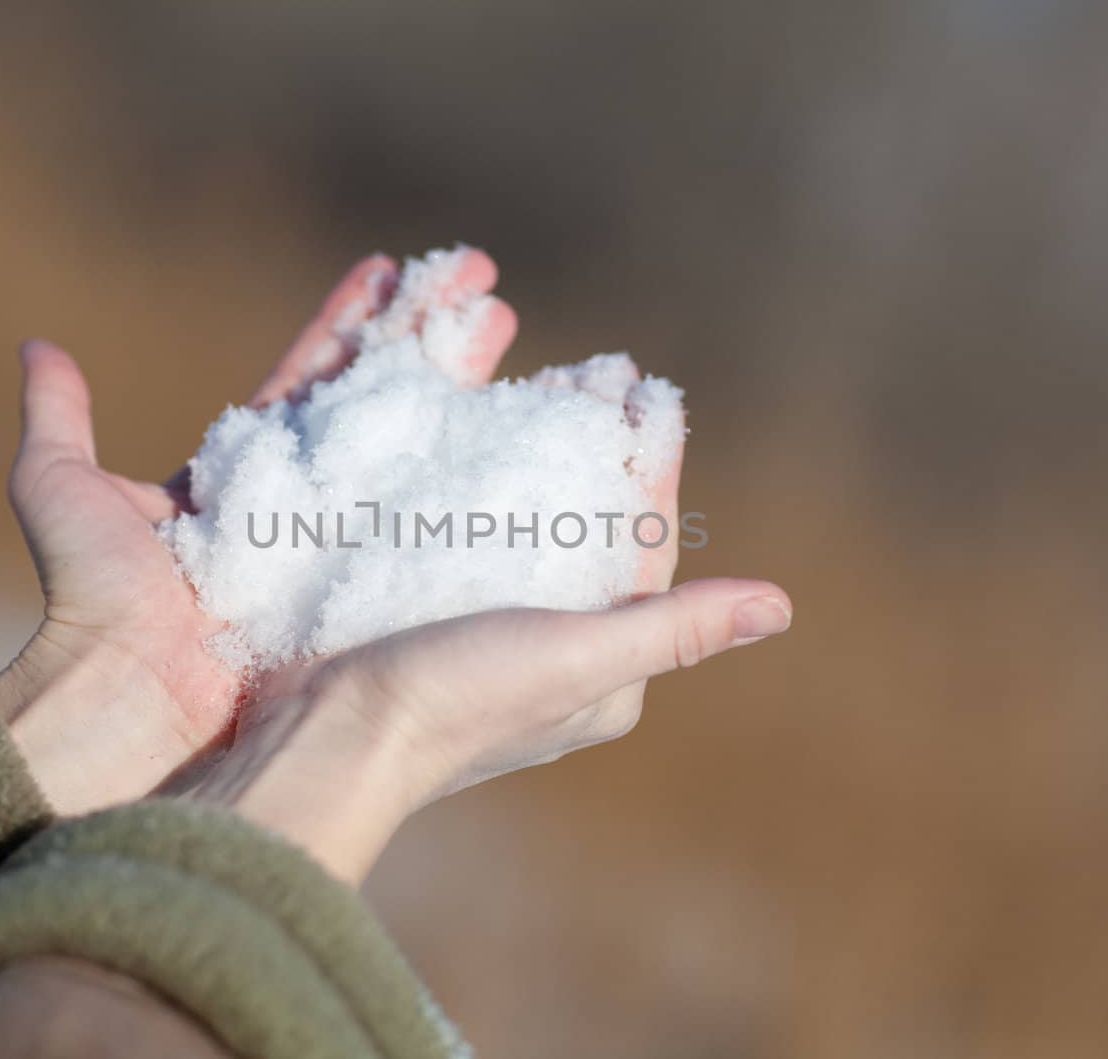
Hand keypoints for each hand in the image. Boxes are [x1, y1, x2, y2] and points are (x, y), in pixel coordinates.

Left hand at [0, 249, 517, 813]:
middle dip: (424, 338)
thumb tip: (39, 347)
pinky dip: (468, 470)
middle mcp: (303, 506)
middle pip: (375, 400)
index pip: (306, 379)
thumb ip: (59, 420)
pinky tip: (513, 423)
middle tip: (475, 278)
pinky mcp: (369, 582)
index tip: (391, 266)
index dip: (349, 323)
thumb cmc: (94, 601)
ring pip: (409, 443)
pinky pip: (427, 516)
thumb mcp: (64, 492)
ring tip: (502, 311)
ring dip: (454, 376)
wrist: (133, 700)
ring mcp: (342, 544)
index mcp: (243, 476)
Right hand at [182, 366, 790, 884]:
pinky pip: (473, 528)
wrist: (327, 736)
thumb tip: (781, 607)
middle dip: (597, 447)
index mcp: (605, 671)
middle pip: (590, 529)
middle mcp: (556, 652)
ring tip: (546, 383)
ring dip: (544, 450)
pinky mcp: (426, 613)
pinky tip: (475, 427)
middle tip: (594, 372)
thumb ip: (674, 629)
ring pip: (532, 522)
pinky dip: (484, 474)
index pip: (646, 549)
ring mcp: (487, 632)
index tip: (648, 391)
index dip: (652, 465)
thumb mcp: (579, 660)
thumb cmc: (460, 699)